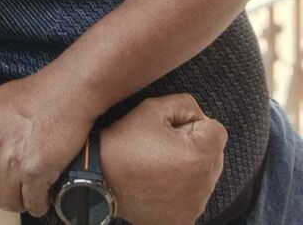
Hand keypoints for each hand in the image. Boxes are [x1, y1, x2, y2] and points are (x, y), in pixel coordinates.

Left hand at [0, 69, 95, 216]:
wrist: (69, 91)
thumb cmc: (35, 91)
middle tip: (0, 194)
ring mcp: (12, 159)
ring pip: (5, 202)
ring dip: (16, 201)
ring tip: (25, 191)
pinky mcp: (36, 171)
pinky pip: (32, 204)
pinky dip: (38, 204)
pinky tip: (42, 194)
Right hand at [101, 94, 228, 224]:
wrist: (100, 179)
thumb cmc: (125, 142)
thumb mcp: (153, 108)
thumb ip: (186, 104)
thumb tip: (200, 116)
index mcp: (199, 155)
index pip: (217, 130)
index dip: (194, 123)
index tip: (173, 128)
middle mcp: (203, 185)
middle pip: (215, 155)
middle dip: (196, 145)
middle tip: (164, 145)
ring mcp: (194, 206)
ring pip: (206, 176)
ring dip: (190, 167)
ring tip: (160, 164)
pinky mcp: (184, 220)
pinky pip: (194, 198)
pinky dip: (183, 189)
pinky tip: (160, 182)